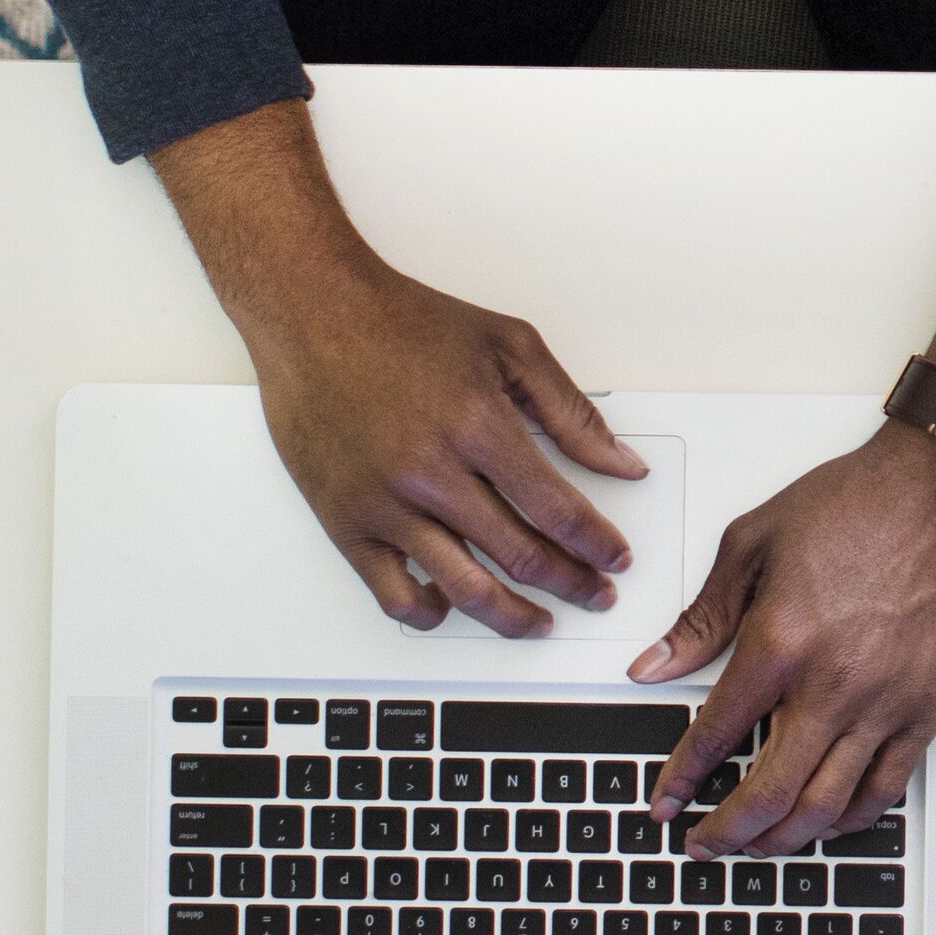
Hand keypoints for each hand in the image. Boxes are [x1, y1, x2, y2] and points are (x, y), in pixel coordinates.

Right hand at [149, 97, 643, 638]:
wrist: (314, 312)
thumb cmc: (403, 322)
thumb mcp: (509, 345)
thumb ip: (570, 411)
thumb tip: (621, 463)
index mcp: (479, 426)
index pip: (557, 510)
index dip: (595, 543)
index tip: (613, 559)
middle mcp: (432, 472)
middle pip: (520, 554)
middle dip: (570, 583)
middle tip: (593, 592)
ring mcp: (385, 503)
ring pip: (464, 587)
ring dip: (512, 617)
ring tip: (537, 621)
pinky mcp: (345, 521)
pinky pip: (391, 593)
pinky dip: (428, 613)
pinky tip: (450, 607)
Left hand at [639, 428, 935, 852]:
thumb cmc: (856, 502)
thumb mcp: (753, 542)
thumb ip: (702, 615)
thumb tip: (654, 665)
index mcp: (780, 641)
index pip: (717, 735)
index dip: (683, 778)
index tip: (666, 801)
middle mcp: (833, 683)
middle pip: (771, 792)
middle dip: (728, 832)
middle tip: (705, 844)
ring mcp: (886, 701)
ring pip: (828, 805)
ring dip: (785, 839)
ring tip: (758, 845)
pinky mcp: (929, 705)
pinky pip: (888, 787)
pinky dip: (852, 817)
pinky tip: (829, 822)